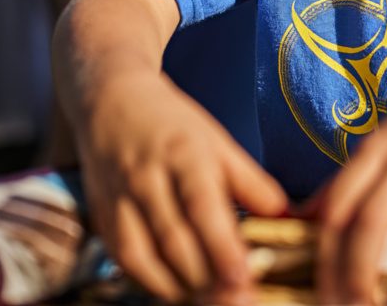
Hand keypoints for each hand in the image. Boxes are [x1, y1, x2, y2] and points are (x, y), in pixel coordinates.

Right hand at [77, 70, 286, 303]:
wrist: (112, 101)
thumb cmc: (174, 125)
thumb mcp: (217, 141)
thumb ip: (250, 180)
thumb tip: (285, 216)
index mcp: (184, 152)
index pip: (203, 206)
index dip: (222, 246)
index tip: (244, 278)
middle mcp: (148, 177)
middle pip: (175, 240)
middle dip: (206, 279)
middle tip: (235, 301)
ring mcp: (120, 199)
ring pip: (146, 257)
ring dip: (180, 288)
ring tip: (211, 301)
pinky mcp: (101, 217)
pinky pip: (124, 261)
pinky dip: (151, 283)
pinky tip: (177, 291)